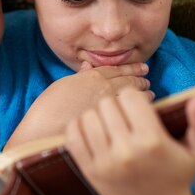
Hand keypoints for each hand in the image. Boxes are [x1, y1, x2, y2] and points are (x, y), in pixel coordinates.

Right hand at [4, 63, 150, 149]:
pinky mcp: (111, 122)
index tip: (142, 68)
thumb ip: (78, 76)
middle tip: (149, 81)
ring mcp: (108, 105)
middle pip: (129, 81)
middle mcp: (103, 87)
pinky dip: (140, 110)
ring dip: (144, 95)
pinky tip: (146, 111)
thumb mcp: (62, 85)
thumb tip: (87, 65)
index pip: (117, 69)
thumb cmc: (48, 108)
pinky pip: (131, 113)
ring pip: (134, 96)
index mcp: (91, 76)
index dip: (132, 68)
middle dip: (140, 81)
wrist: (44, 128)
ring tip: (151, 95)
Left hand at [65, 88, 194, 194]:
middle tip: (123, 116)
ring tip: (108, 123)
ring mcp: (105, 161)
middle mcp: (126, 151)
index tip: (138, 108)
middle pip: (107, 104)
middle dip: (115, 105)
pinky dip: (78, 127)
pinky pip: (72, 135)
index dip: (133, 98)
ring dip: (96, 114)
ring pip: (88, 116)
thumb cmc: (176, 174)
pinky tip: (92, 131)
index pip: (129, 97)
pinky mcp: (89, 170)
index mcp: (152, 141)